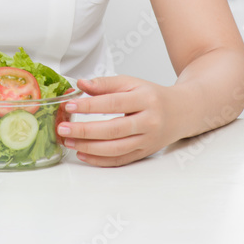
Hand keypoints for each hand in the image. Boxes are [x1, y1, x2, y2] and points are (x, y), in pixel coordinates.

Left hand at [56, 75, 179, 166]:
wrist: (181, 112)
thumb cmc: (152, 95)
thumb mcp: (131, 83)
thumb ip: (105, 84)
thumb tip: (81, 84)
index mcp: (145, 99)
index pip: (113, 103)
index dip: (90, 105)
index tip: (70, 105)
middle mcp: (149, 122)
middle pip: (113, 130)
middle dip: (85, 130)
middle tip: (63, 128)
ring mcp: (147, 141)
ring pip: (115, 149)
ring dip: (89, 147)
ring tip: (69, 141)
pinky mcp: (144, 154)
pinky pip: (120, 160)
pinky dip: (100, 160)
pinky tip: (83, 153)